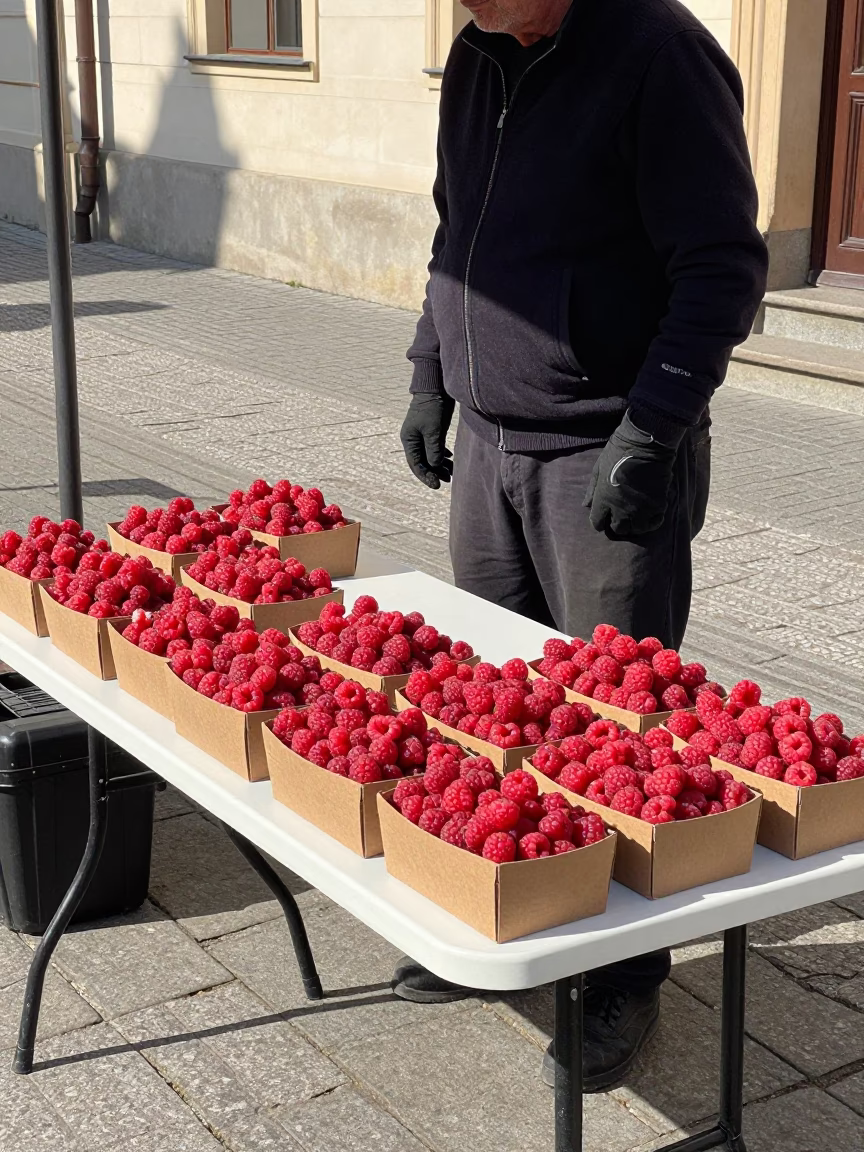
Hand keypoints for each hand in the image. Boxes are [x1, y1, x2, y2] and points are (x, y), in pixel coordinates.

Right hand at [400, 393, 454, 488]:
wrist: (436, 387)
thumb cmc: (432, 407)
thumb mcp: (433, 431)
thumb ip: (434, 450)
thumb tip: (435, 466)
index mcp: (409, 440)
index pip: (416, 464)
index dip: (426, 476)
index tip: (436, 485)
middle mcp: (414, 439)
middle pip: (423, 462)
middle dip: (434, 472)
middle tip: (447, 480)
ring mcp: (423, 435)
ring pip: (430, 456)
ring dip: (440, 465)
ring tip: (452, 472)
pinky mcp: (432, 431)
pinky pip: (435, 448)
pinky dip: (442, 455)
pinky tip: (450, 459)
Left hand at [583, 411, 677, 535]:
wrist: (645, 443)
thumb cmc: (618, 451)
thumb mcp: (598, 468)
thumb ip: (592, 490)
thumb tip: (586, 505)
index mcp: (603, 499)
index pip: (597, 523)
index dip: (600, 521)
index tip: (605, 516)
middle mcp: (620, 509)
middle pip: (617, 529)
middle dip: (617, 524)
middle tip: (621, 514)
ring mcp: (639, 509)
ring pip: (636, 529)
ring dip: (635, 524)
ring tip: (637, 515)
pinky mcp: (657, 505)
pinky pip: (653, 522)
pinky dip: (651, 521)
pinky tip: (650, 514)